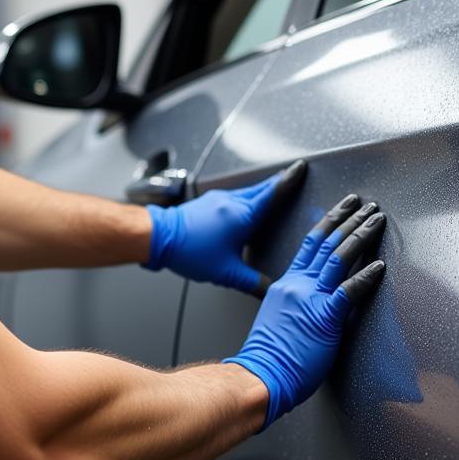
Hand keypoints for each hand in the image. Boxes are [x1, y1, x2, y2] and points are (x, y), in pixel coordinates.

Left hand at [144, 160, 306, 293]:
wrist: (157, 237)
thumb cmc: (188, 251)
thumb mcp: (226, 273)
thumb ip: (252, 283)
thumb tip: (270, 290)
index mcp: (242, 215)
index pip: (273, 193)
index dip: (290, 180)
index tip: (300, 169)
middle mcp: (231, 202)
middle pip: (262, 188)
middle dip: (279, 183)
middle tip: (292, 177)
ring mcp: (218, 199)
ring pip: (247, 191)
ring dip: (261, 191)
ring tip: (271, 194)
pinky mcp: (207, 202)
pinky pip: (234, 196)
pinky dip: (245, 198)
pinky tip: (243, 208)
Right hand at [224, 195, 385, 428]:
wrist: (259, 375)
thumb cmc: (269, 357)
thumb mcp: (279, 319)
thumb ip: (296, 305)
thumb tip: (314, 305)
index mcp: (286, 285)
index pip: (309, 246)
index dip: (328, 224)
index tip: (342, 209)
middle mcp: (297, 285)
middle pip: (326, 244)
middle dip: (349, 219)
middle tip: (365, 203)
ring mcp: (310, 300)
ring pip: (337, 259)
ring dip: (360, 236)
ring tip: (377, 220)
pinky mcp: (324, 318)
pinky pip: (348, 292)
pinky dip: (366, 278)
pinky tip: (380, 266)